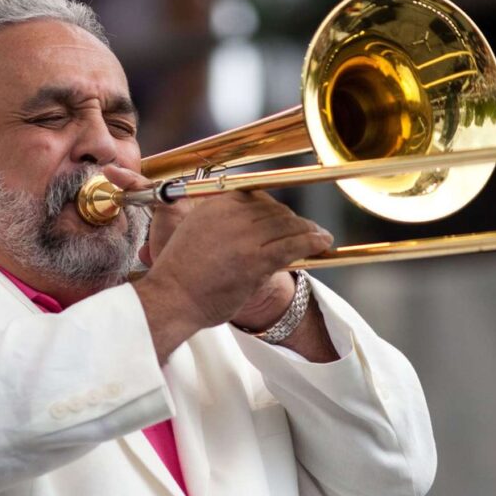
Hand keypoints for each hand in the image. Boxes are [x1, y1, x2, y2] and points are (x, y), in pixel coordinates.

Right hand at [134, 187, 331, 337]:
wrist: (172, 298)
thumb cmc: (180, 274)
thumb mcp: (192, 232)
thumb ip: (218, 222)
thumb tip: (245, 222)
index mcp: (215, 204)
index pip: (255, 196)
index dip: (274, 207)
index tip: (284, 216)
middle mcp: (231, 215)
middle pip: (275, 210)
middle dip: (294, 220)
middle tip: (307, 229)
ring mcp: (245, 237)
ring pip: (288, 226)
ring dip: (309, 230)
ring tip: (321, 236)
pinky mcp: (256, 260)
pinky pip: (293, 245)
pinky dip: (312, 241)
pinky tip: (323, 243)